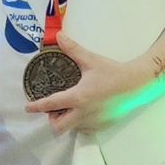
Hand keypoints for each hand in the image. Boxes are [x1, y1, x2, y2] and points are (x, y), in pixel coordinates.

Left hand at [26, 34, 149, 133]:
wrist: (137, 84)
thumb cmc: (113, 72)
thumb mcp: (91, 60)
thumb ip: (73, 50)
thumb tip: (59, 36)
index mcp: (78, 97)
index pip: (51, 104)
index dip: (37, 106)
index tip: (28, 108)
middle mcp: (83, 113)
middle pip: (59, 126)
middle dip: (53, 119)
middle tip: (55, 109)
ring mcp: (93, 122)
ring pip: (72, 128)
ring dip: (68, 119)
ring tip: (72, 107)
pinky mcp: (103, 125)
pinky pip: (86, 128)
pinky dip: (81, 122)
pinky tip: (87, 110)